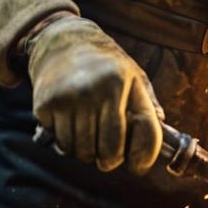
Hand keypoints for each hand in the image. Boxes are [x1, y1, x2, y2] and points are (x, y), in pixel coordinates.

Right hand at [27, 16, 163, 173]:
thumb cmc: (103, 63)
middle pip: (108, 150)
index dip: (143, 155)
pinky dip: (65, 141)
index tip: (138, 166)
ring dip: (85, 151)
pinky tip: (69, 123)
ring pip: (81, 151)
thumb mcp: (132, 72)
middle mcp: (99, 89)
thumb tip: (160, 127)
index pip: (143, 129)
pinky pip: (59, 142)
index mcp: (124, 81)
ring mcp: (71, 97)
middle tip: (106, 155)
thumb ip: (148, 101)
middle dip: (109, 160)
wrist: (63, 40)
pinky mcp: (47, 103)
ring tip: (87, 133)